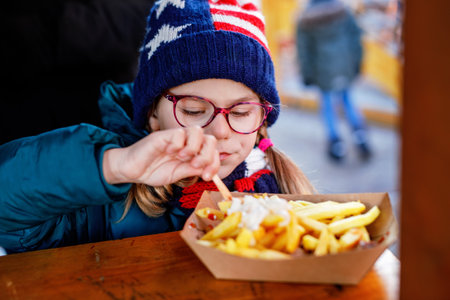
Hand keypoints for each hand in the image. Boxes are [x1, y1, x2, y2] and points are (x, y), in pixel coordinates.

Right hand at [102, 126, 219, 185]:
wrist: (132, 171)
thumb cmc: (153, 171)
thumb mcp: (178, 174)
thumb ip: (193, 170)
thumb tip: (210, 170)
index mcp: (193, 152)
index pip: (212, 151)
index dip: (215, 163)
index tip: (207, 177)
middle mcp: (186, 142)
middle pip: (210, 139)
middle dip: (208, 155)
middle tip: (196, 166)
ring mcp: (175, 138)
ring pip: (197, 131)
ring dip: (195, 148)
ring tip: (183, 158)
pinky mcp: (163, 135)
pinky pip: (179, 133)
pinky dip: (178, 144)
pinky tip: (169, 152)